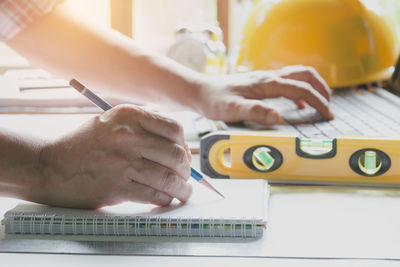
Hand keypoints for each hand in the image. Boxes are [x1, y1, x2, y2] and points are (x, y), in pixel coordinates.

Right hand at [38, 105, 191, 207]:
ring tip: (184, 192)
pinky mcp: (116, 186)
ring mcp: (122, 162)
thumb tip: (176, 147)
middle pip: (176, 155)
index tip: (183, 156)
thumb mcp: (111, 123)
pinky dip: (165, 199)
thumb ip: (142, 129)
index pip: (174, 129)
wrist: (49, 166)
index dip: (184, 145)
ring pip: (168, 178)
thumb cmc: (83, 145)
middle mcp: (128, 136)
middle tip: (185, 177)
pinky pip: (154, 194)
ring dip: (182, 189)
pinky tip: (165, 199)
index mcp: (129, 115)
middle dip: (186, 170)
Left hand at [197, 65, 333, 124]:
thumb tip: (278, 116)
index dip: (318, 101)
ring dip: (312, 86)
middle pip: (304, 74)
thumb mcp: (233, 110)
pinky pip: (286, 83)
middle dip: (321, 88)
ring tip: (321, 103)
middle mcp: (268, 78)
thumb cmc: (215, 100)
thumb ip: (255, 112)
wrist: (200, 91)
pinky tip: (298, 105)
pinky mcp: (260, 84)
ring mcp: (264, 79)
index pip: (301, 89)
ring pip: (297, 76)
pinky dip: (299, 91)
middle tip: (329, 105)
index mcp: (266, 83)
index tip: (328, 114)